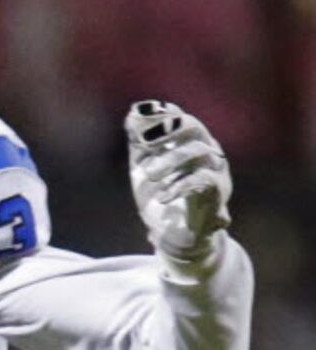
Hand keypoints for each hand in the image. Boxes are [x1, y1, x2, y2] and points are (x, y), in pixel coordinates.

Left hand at [127, 100, 230, 262]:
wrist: (174, 235)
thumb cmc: (162, 196)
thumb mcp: (144, 168)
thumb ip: (139, 144)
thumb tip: (132, 114)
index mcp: (189, 142)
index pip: (179, 118)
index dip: (161, 114)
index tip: (137, 115)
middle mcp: (207, 150)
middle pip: (194, 128)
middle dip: (168, 130)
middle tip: (143, 142)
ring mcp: (216, 170)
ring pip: (200, 152)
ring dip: (171, 160)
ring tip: (149, 174)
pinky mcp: (218, 192)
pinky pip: (204, 180)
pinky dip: (180, 186)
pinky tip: (162, 196)